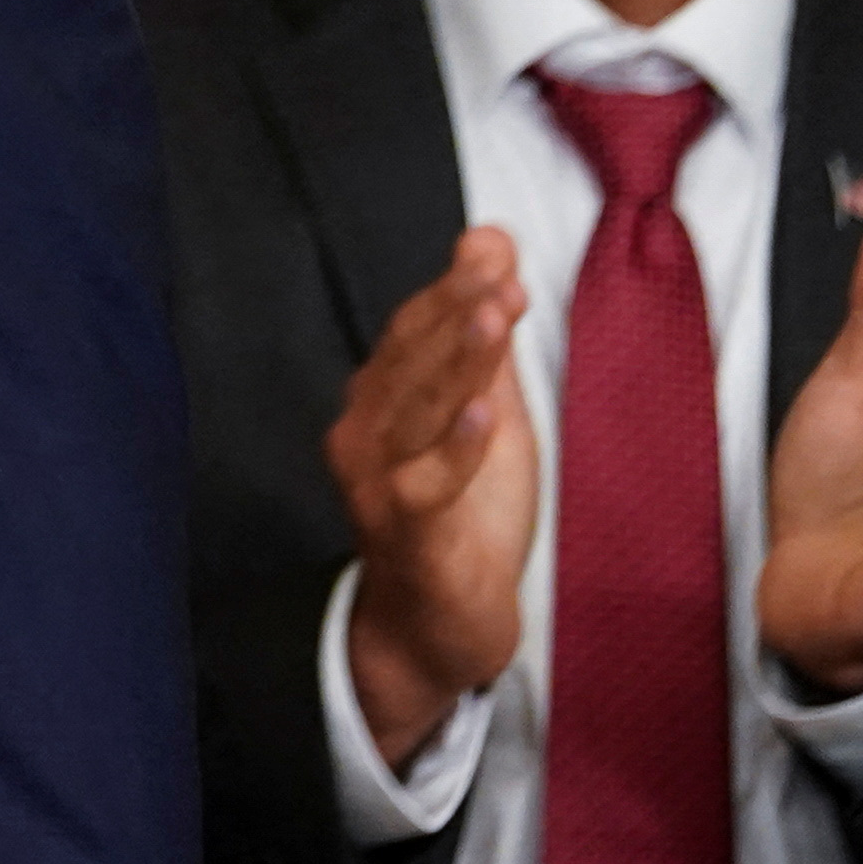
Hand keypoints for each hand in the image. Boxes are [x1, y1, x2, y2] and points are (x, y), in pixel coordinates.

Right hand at [329, 227, 538, 771]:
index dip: (451, 289)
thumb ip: (485, 335)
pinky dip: (456, 450)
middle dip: (455, 312)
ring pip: (416, 415)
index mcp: (380, 402)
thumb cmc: (461, 515)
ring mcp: (377, 486)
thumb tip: (488, 237)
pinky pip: (426, 487)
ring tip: (495, 318)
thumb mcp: (485, 415)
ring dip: (458, 364)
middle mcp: (364, 435)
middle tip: (498, 273)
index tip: (494, 250)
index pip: (411, 331)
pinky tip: (485, 414)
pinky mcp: (406, 535)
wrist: (437, 626)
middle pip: (407, 363)